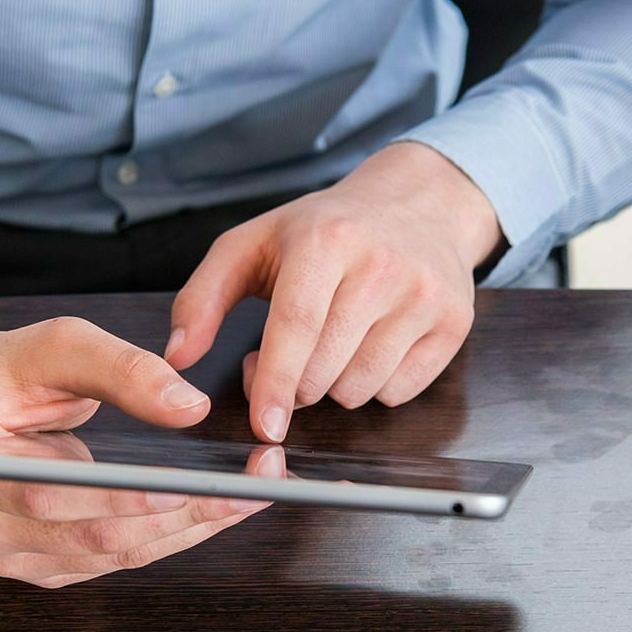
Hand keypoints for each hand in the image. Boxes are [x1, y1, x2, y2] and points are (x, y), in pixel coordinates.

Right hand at [0, 294, 269, 586]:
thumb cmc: (9, 374)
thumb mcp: (57, 346)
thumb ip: (122, 370)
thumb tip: (190, 408)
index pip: (47, 496)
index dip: (117, 499)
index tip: (183, 489)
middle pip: (93, 536)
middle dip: (182, 513)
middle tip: (254, 484)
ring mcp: (12, 556)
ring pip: (115, 555)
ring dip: (191, 529)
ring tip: (252, 494)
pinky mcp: (46, 567)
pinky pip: (118, 559)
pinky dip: (173, 536)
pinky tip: (217, 510)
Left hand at [165, 142, 501, 442]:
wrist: (418, 204)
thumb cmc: (324, 230)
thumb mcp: (252, 244)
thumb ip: (202, 298)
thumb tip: (176, 356)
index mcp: (326, 239)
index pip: (297, 325)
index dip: (275, 381)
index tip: (264, 426)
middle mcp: (383, 264)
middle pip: (325, 368)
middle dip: (294, 384)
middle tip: (288, 356)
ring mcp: (425, 295)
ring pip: (361, 388)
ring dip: (333, 386)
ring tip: (330, 345)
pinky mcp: (455, 323)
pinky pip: (399, 392)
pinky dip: (375, 385)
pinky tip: (369, 346)